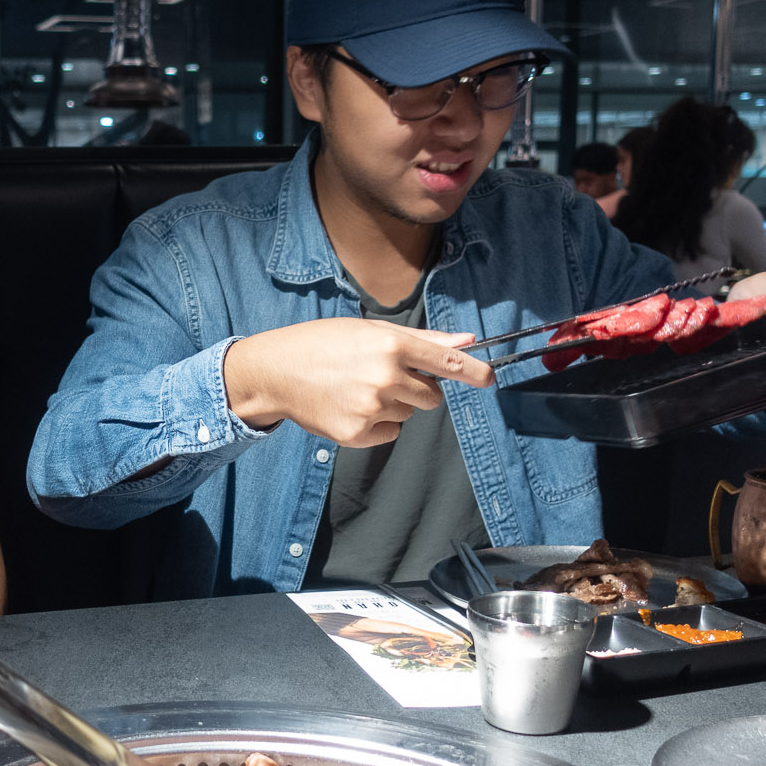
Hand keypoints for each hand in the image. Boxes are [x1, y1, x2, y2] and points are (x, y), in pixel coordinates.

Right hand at [223, 317, 494, 446]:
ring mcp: (372, 408)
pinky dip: (377, 425)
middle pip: (431, 396)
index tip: (489, 378)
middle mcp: (385, 376)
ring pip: (408, 414)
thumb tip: (467, 340)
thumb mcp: (371, 331)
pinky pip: (390, 433)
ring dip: (393, 405)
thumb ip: (423, 339)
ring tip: (357, 389)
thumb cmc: (323, 344)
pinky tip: (350, 407)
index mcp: (391, 345)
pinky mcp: (358, 433)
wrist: (276, 372)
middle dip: (418, 389)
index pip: (447, 361)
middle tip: (384, 377)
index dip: (473, 372)